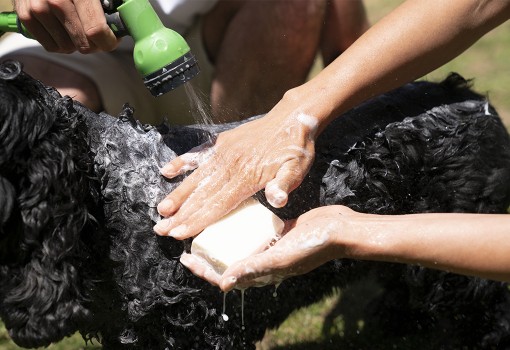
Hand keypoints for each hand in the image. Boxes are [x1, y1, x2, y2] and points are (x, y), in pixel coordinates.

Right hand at [15, 0, 117, 52]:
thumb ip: (111, 4)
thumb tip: (122, 24)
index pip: (96, 30)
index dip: (108, 41)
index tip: (112, 40)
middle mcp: (56, 0)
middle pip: (83, 43)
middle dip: (95, 44)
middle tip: (97, 34)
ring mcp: (38, 8)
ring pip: (68, 48)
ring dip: (77, 44)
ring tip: (78, 28)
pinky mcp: (26, 16)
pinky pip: (51, 47)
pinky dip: (61, 43)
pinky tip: (64, 29)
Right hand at [154, 105, 318, 239]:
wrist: (292, 117)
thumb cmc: (295, 148)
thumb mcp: (297, 169)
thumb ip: (284, 185)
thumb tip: (277, 200)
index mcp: (247, 177)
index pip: (217, 204)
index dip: (197, 220)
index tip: (179, 233)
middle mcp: (230, 166)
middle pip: (202, 195)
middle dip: (181, 215)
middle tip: (161, 229)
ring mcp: (223, 153)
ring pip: (195, 178)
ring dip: (177, 195)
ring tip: (161, 210)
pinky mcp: (222, 143)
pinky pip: (197, 155)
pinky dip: (181, 163)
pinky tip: (166, 172)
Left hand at [180, 206, 356, 290]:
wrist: (338, 229)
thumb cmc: (312, 245)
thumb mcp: (281, 258)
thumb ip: (254, 268)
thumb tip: (223, 283)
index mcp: (264, 272)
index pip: (227, 276)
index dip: (205, 270)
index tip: (186, 259)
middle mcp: (265, 261)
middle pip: (230, 261)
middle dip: (209, 256)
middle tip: (191, 244)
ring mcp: (272, 246)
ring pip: (241, 246)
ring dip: (224, 240)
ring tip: (207, 228)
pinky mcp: (279, 231)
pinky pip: (255, 232)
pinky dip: (242, 227)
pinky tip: (232, 215)